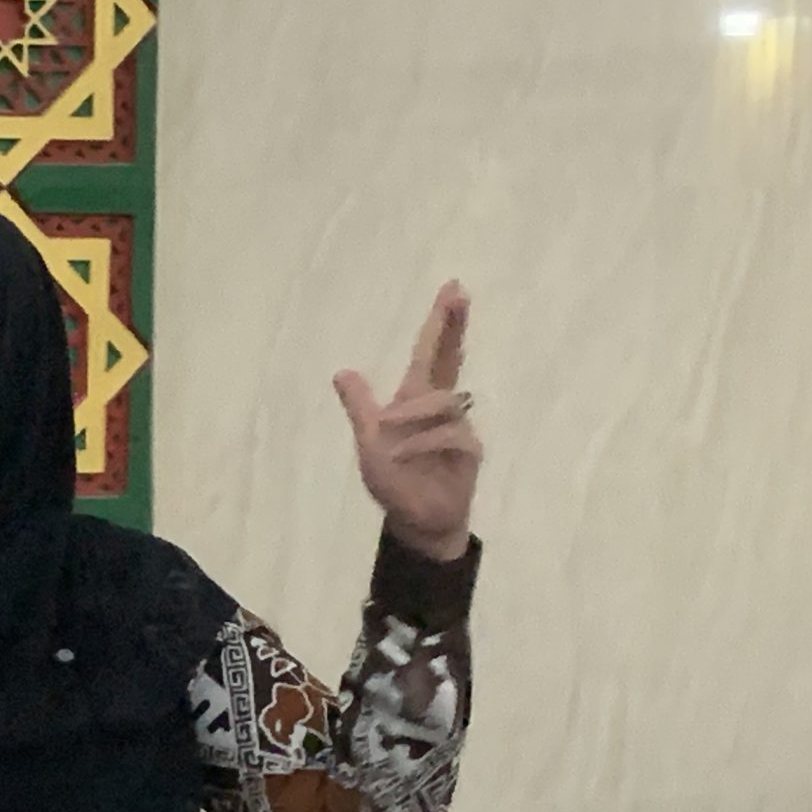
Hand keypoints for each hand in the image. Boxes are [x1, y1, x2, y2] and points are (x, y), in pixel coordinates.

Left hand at [333, 282, 479, 561]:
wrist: (416, 522)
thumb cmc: (394, 482)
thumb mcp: (369, 444)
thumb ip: (360, 408)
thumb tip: (342, 372)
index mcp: (415, 401)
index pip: (430, 355)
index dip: (440, 324)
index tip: (453, 289)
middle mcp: (440, 407)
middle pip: (449, 359)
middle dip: (452, 327)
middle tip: (458, 292)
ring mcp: (458, 426)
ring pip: (443, 401)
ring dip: (413, 416)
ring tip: (390, 442)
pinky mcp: (469, 450)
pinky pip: (449, 434)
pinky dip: (423, 443)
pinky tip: (404, 457)